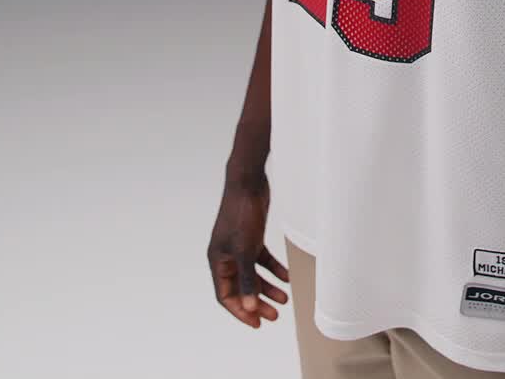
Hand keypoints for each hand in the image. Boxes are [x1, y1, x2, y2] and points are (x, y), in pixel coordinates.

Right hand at [207, 172, 289, 328]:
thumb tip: (249, 305)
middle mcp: (227, 256)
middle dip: (257, 303)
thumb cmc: (240, 213)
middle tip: (274, 316)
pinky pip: (262, 260)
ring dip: (268, 288)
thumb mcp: (245, 250)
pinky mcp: (252, 237)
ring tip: (284, 299)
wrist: (248, 182)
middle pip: (241, 287)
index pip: (226, 296)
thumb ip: (248, 279)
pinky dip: (274, 269)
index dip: (241, 311)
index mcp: (218, 261)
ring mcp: (240, 247)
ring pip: (254, 275)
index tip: (257, 323)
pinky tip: (287, 277)